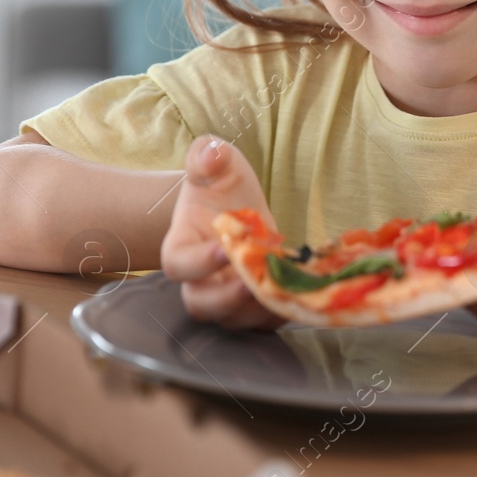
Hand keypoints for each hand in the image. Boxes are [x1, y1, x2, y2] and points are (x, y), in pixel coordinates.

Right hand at [160, 134, 285, 330]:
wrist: (233, 203)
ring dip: (257, 313)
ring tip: (283, 292)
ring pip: (232, 321)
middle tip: (252, 284)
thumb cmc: (218, 182)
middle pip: (200, 305)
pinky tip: (298, 296)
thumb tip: (211, 154)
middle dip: (226, 301)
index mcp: (182, 243)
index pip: (177, 264)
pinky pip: (261, 322)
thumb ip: (207, 155)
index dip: (197, 263)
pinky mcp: (252, 303)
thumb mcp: (214, 160)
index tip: (223, 247)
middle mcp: (200, 277)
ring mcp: (226, 294)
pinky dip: (279, 314)